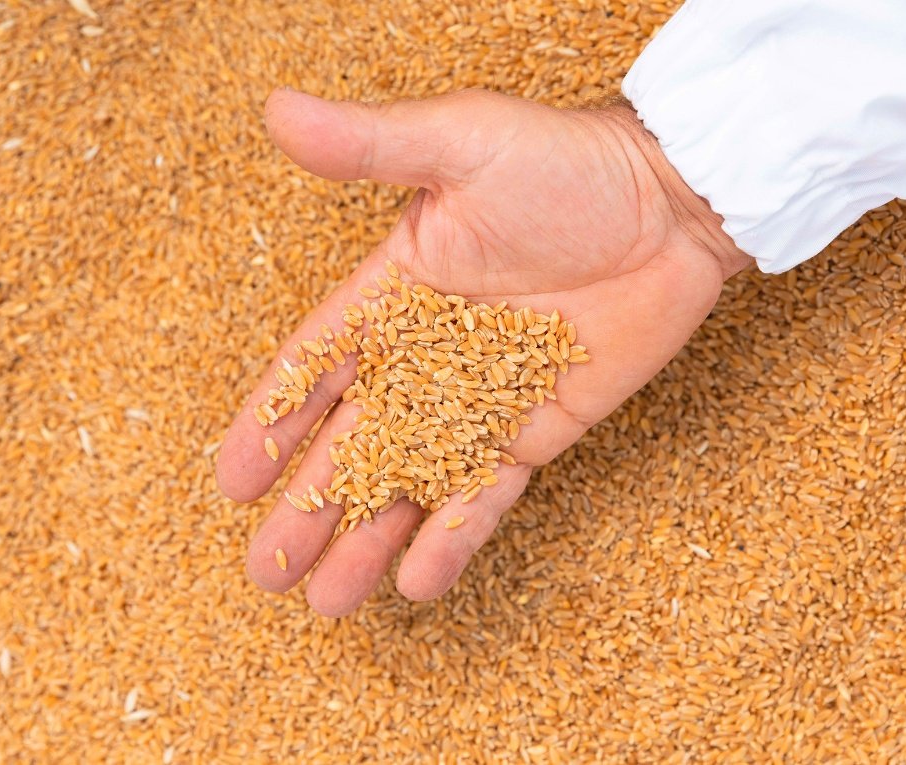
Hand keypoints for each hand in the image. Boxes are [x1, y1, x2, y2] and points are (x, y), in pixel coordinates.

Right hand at [216, 88, 750, 616]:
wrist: (676, 202)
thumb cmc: (568, 160)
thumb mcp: (461, 141)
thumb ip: (370, 143)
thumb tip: (277, 110)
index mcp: (391, 291)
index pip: (315, 366)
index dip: (270, 422)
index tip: (229, 480)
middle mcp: (424, 353)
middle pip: (350, 443)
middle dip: (306, 509)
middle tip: (266, 571)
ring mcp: (480, 398)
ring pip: (410, 481)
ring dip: (367, 539)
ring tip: (326, 601)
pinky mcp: (536, 427)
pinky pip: (487, 493)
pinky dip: (455, 536)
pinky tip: (418, 581)